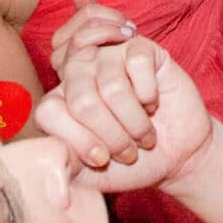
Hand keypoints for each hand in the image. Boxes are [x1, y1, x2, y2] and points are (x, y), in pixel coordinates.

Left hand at [35, 0, 216, 191]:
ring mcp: (108, 55)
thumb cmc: (126, 164)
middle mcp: (77, 71)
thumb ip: (61, 163)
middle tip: (127, 152)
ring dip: (136, 124)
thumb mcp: (86, 174)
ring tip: (143, 135)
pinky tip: (152, 103)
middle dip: (112, 136)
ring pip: (114, 87)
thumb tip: (49, 162)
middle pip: (82, 101)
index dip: (80, 143)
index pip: (48, 112)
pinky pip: (137, 65)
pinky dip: (150, 96)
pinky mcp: (140, 48)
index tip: (100, 159)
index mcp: (57, 99)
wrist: (173, 157)